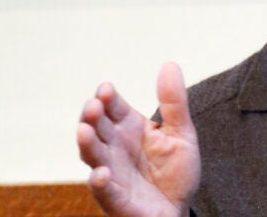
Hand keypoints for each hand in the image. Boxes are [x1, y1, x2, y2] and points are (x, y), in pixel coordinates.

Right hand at [77, 63, 200, 216]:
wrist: (179, 208)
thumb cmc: (175, 171)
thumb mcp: (181, 133)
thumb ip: (174, 102)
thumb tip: (169, 64)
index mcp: (129, 128)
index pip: (113, 107)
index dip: (107, 98)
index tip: (107, 89)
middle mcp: (115, 147)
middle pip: (97, 127)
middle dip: (92, 116)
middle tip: (94, 105)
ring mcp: (112, 171)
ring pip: (93, 155)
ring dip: (87, 143)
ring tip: (85, 130)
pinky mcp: (115, 198)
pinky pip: (103, 190)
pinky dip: (100, 181)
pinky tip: (102, 173)